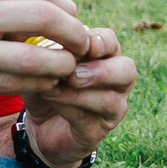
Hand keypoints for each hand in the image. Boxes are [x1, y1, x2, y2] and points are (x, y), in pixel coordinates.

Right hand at [0, 0, 89, 102]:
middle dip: (76, 35)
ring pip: (38, 62)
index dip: (66, 5)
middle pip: (48, 21)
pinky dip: (38, 84)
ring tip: (66, 66)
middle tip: (84, 43)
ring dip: (62, 66)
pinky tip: (41, 81)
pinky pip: (15, 86)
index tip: (72, 15)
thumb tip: (39, 0)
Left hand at [22, 26, 135, 167]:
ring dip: (78, 92)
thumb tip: (43, 36)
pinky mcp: (97, 132)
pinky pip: (89, 120)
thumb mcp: (42, 62)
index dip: (98, 41)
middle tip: (72, 73)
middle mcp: (117, 82)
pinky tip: (50, 98)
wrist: (39, 124)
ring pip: (110, 100)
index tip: (78, 42)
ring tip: (54, 87)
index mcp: (106, 57)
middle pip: (127, 70)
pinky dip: (68, 107)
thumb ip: (47, 49)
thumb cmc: (45, 84)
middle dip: (100, 70)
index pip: (110, 41)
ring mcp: (111, 109)